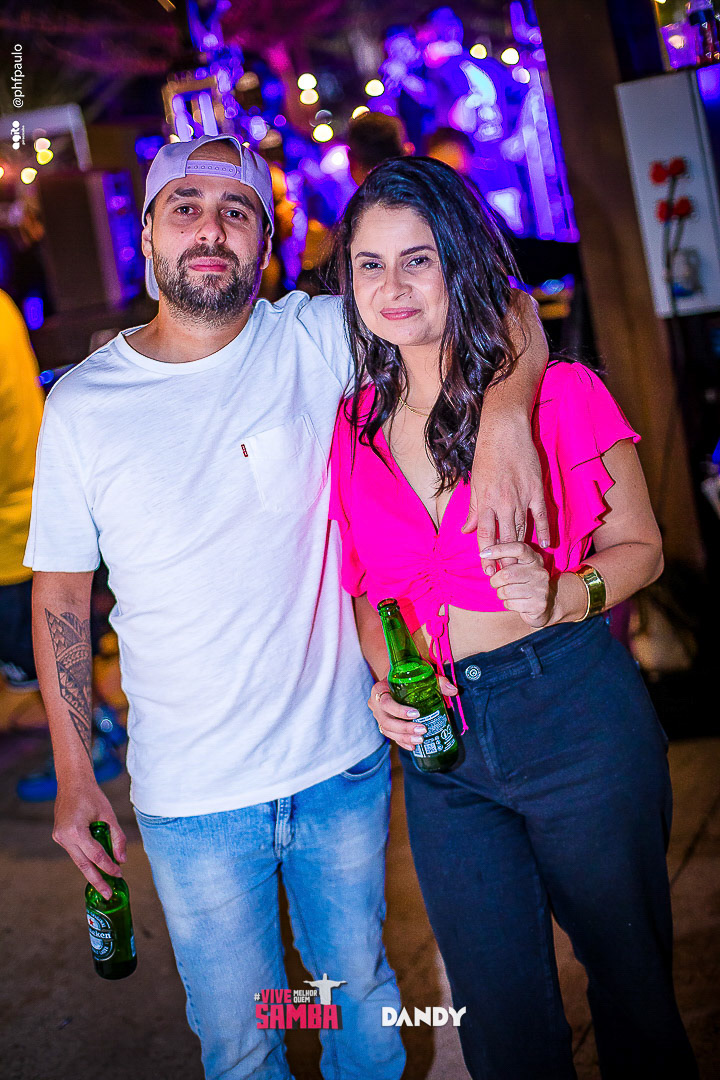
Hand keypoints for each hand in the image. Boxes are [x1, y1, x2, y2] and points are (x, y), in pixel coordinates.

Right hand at [53, 779, 125, 899]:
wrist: (72, 782)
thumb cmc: (92, 796)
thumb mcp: (109, 815)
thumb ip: (117, 838)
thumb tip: (122, 860)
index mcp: (75, 830)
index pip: (95, 855)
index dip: (108, 866)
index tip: (120, 874)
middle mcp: (64, 837)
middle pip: (83, 865)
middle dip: (96, 881)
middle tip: (108, 895)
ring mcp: (59, 838)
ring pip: (78, 860)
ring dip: (91, 871)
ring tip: (105, 884)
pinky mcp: (59, 837)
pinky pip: (75, 852)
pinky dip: (85, 859)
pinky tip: (96, 867)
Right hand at [369, 676, 457, 751]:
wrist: (395, 679)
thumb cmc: (408, 676)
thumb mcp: (421, 674)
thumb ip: (438, 680)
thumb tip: (454, 691)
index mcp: (380, 689)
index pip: (385, 702)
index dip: (399, 710)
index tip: (416, 713)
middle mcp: (375, 704)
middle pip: (385, 721)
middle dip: (404, 728)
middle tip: (423, 730)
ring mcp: (378, 716)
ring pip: (387, 730)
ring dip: (404, 737)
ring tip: (421, 739)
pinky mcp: (384, 724)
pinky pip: (391, 736)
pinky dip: (402, 741)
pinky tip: (413, 746)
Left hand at [463, 413, 549, 574]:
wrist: (505, 431)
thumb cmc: (487, 455)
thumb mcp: (475, 483)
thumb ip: (473, 509)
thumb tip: (466, 530)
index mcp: (485, 502)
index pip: (485, 536)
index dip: (486, 556)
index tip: (488, 571)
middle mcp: (502, 503)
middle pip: (505, 538)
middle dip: (504, 560)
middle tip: (505, 577)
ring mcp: (521, 497)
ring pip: (522, 529)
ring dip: (522, 550)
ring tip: (521, 568)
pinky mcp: (536, 490)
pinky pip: (541, 516)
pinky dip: (543, 531)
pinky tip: (544, 545)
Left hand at [482, 541, 554, 628]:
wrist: (546, 603)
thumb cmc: (523, 582)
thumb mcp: (518, 566)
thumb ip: (504, 557)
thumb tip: (485, 551)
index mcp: (534, 559)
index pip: (518, 548)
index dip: (499, 549)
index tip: (483, 553)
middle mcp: (540, 572)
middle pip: (506, 574)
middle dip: (495, 580)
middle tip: (496, 582)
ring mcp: (541, 589)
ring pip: (506, 591)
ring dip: (500, 593)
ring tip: (507, 592)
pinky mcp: (538, 605)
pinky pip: (510, 604)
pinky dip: (507, 604)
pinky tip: (514, 601)